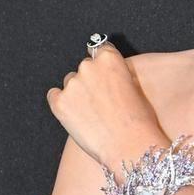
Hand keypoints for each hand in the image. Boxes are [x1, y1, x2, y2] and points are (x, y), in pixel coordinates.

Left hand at [46, 42, 165, 169]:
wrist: (130, 146)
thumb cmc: (139, 121)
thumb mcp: (135, 87)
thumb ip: (117, 74)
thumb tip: (106, 77)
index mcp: (110, 58)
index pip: (99, 48)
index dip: (101, 63)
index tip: (102, 73)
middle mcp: (88, 66)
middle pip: (84, 68)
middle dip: (90, 81)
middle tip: (101, 102)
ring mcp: (72, 84)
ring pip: (70, 83)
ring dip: (77, 93)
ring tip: (92, 114)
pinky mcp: (60, 103)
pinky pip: (54, 96)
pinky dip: (62, 104)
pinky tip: (76, 116)